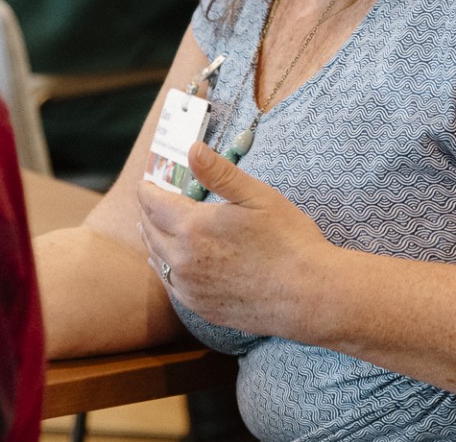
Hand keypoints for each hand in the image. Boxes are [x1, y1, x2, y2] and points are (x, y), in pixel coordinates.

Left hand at [137, 142, 332, 337]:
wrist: (308, 296)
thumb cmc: (288, 241)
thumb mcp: (257, 196)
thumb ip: (219, 172)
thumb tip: (191, 149)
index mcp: (193, 227)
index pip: (153, 203)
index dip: (148, 188)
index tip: (149, 181)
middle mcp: (183, 260)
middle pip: (150, 229)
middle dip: (148, 210)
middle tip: (151, 199)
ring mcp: (190, 287)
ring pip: (156, 258)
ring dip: (153, 238)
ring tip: (153, 224)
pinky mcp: (200, 307)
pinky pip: (170, 283)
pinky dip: (164, 266)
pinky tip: (170, 261)